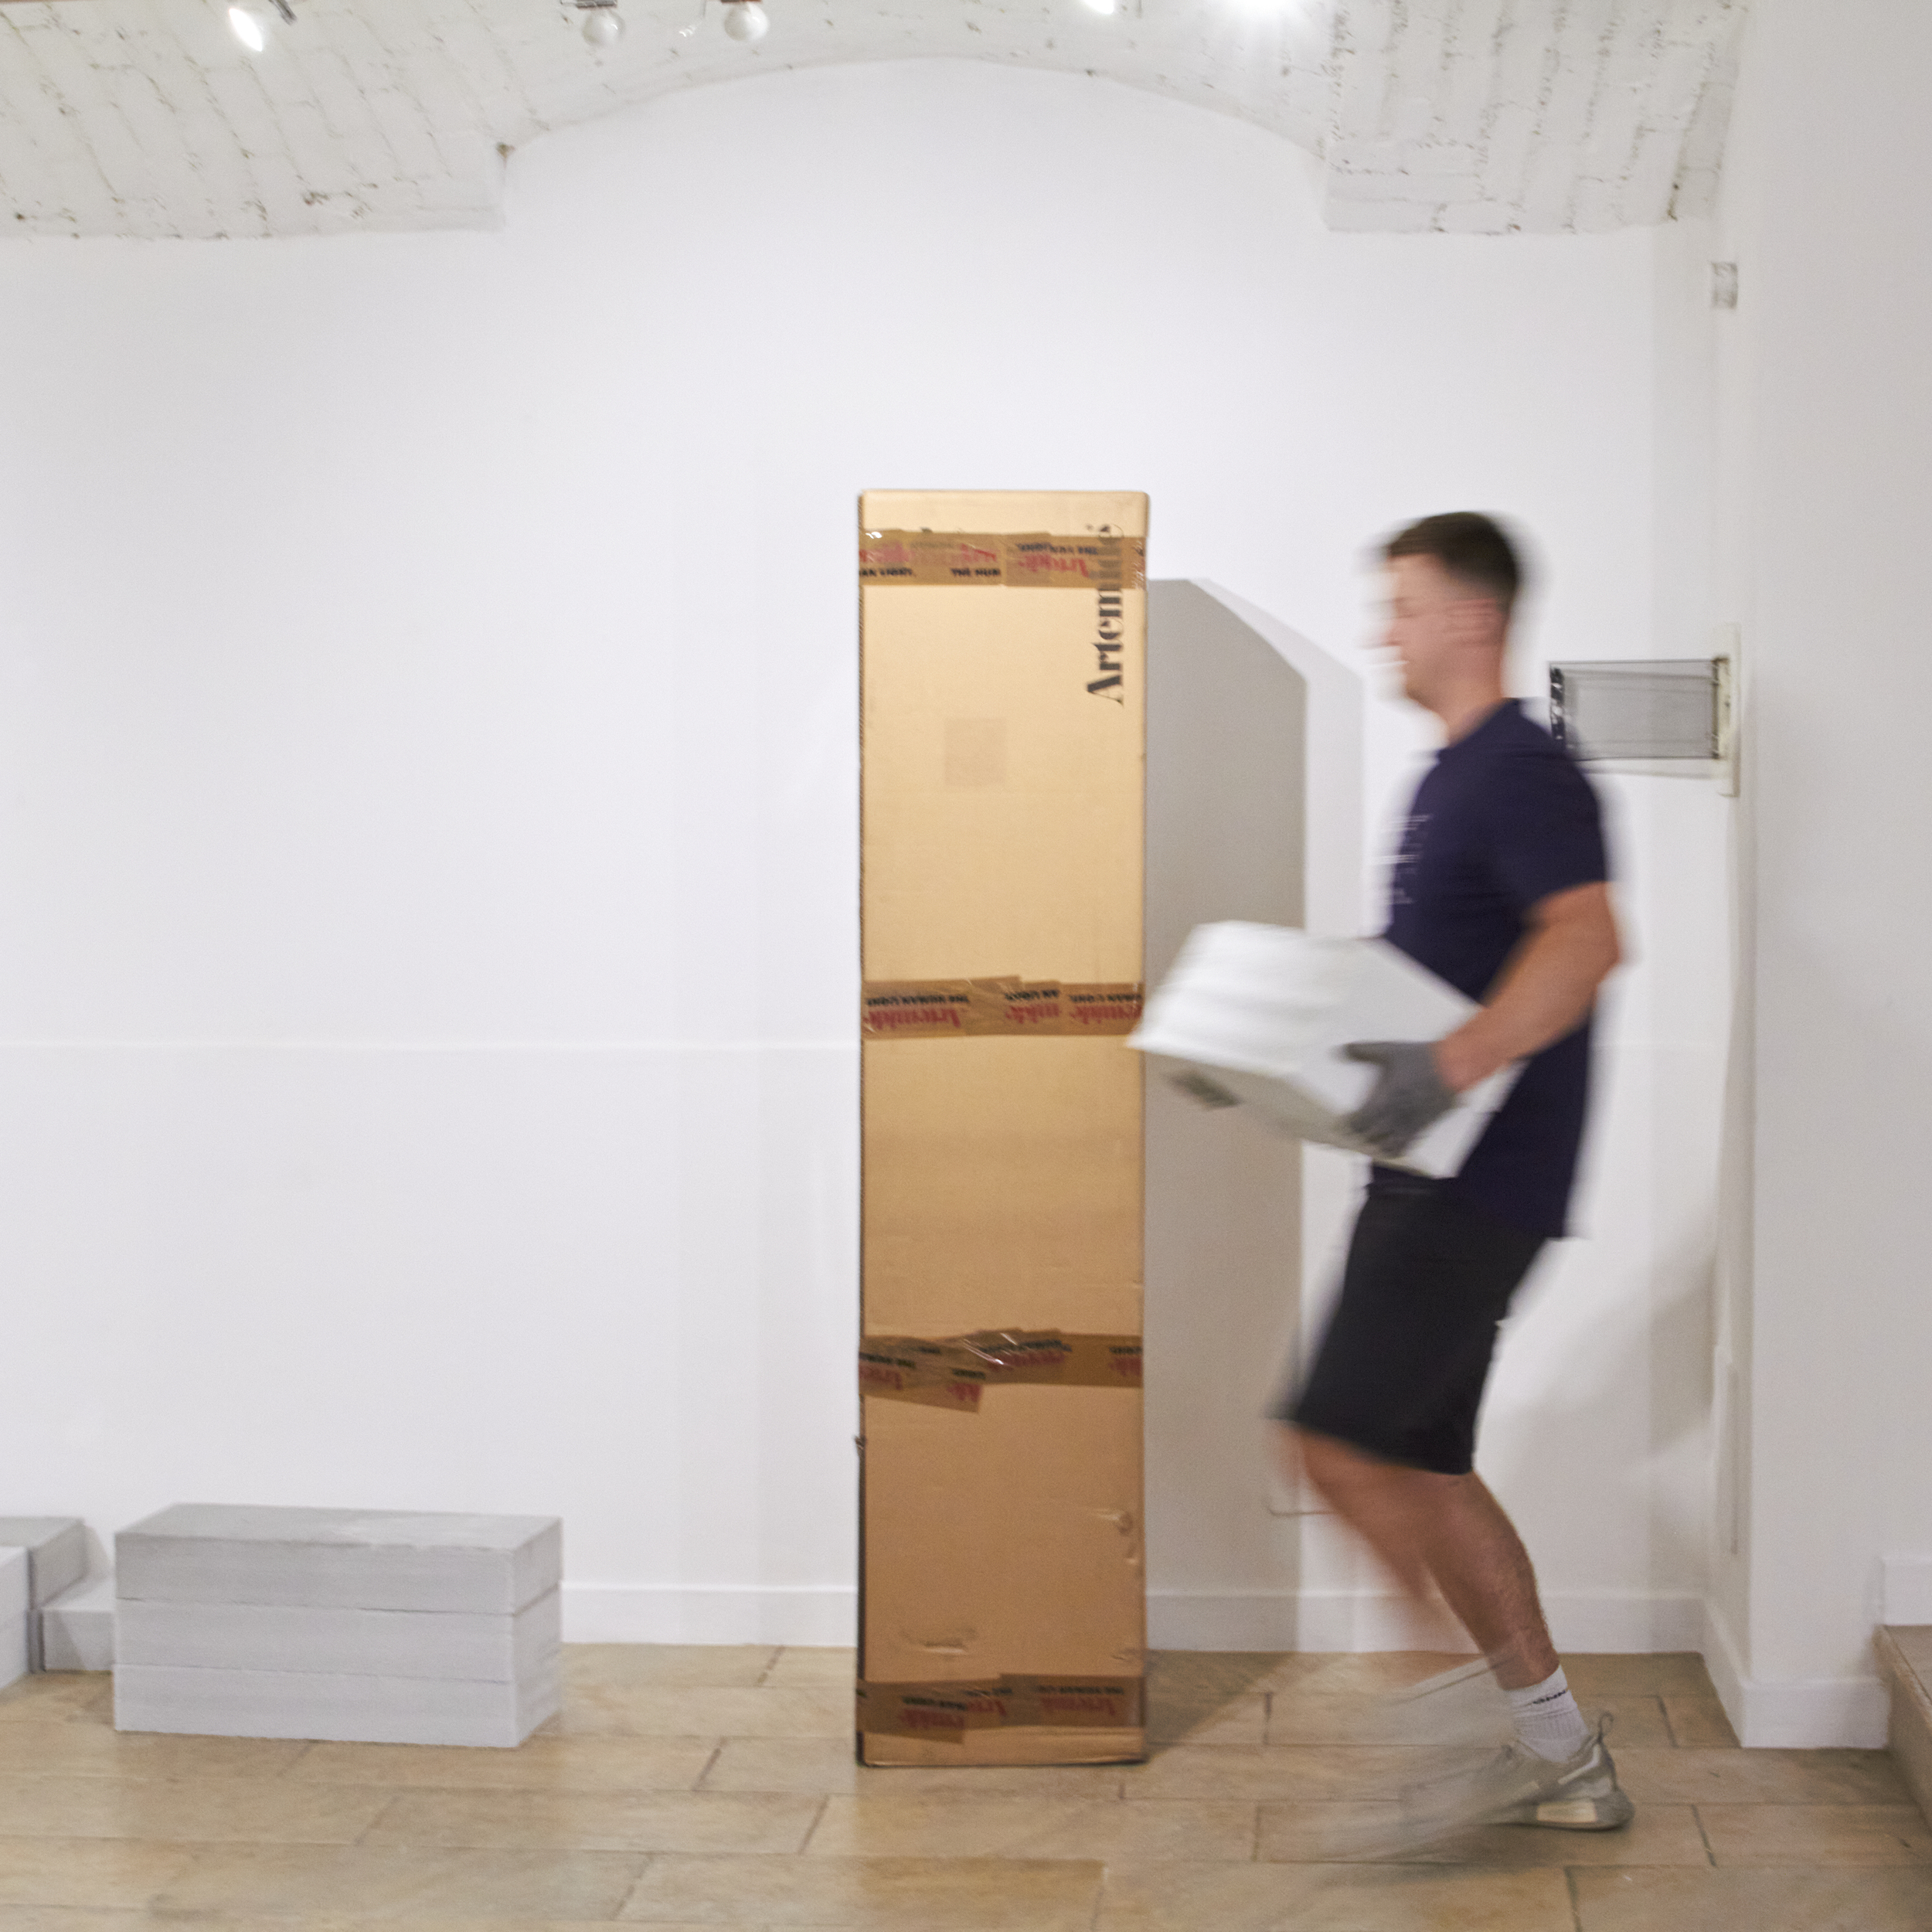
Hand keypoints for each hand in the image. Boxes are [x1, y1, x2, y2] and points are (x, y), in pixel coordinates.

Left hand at [1341, 1040, 1457, 1159]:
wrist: (1455, 1067)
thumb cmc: (1422, 1059)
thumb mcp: (1390, 1050)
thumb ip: (1364, 1050)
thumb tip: (1342, 1049)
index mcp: (1385, 1100)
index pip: (1360, 1123)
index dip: (1350, 1124)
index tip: (1347, 1120)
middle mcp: (1397, 1117)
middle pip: (1370, 1138)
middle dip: (1361, 1134)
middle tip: (1357, 1128)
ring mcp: (1411, 1124)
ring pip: (1388, 1147)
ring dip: (1377, 1144)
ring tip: (1373, 1136)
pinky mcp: (1424, 1127)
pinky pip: (1407, 1147)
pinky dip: (1396, 1149)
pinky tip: (1392, 1141)